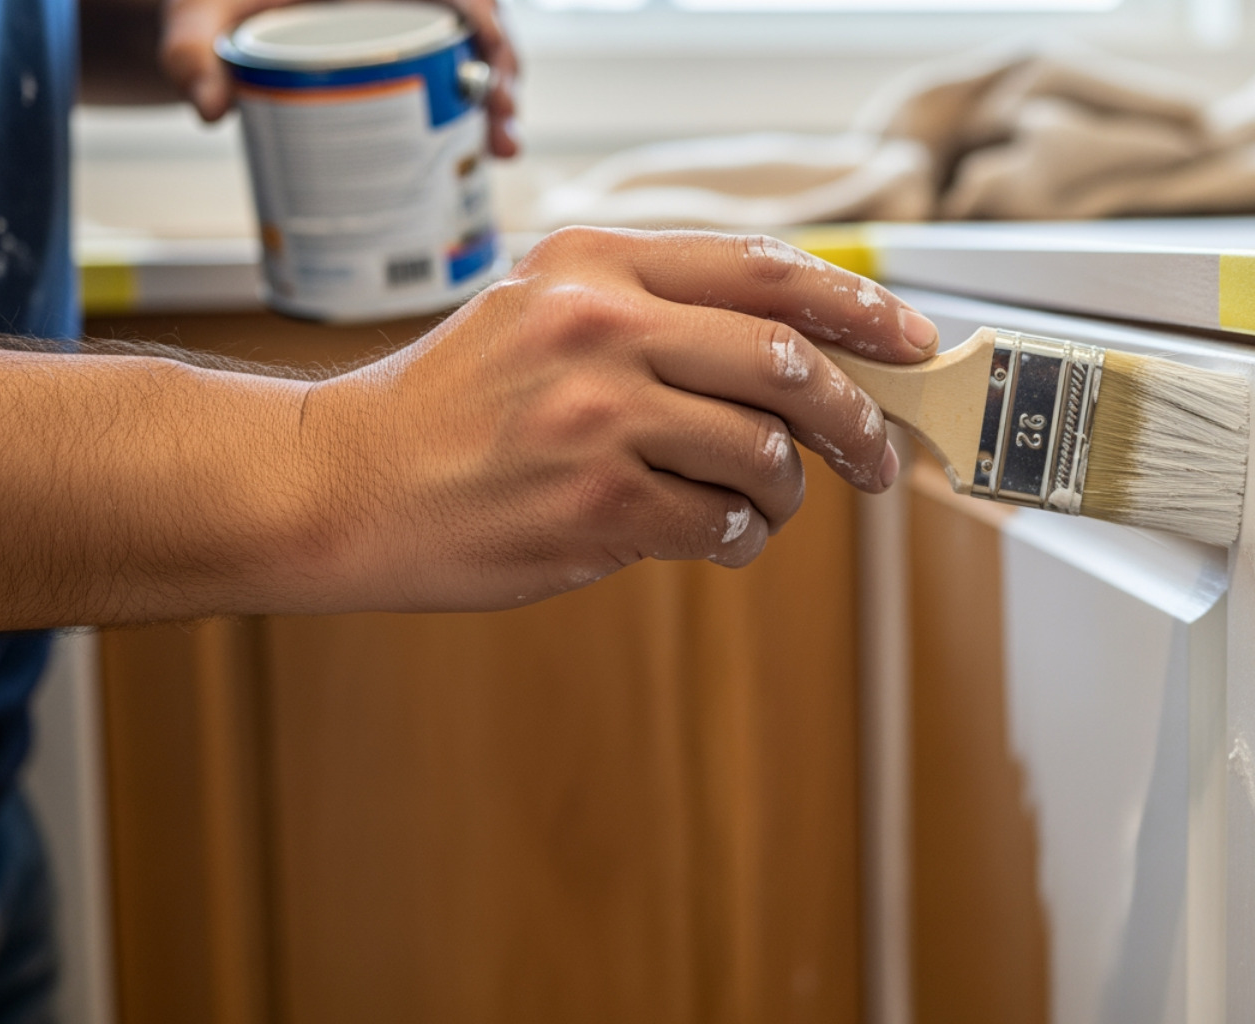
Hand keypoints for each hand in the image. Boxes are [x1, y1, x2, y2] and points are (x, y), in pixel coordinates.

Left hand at [160, 0, 521, 156]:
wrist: (212, 17)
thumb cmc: (210, 3)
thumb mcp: (195, 16)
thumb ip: (191, 53)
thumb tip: (210, 110)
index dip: (482, 15)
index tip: (491, 57)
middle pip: (474, 19)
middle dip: (501, 72)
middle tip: (502, 126)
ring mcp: (404, 25)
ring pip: (472, 53)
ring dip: (496, 100)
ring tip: (501, 148)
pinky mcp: (405, 57)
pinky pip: (453, 77)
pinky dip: (472, 113)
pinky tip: (483, 150)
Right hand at [305, 228, 938, 610]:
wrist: (347, 483)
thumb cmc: (450, 405)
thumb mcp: (539, 310)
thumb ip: (651, 310)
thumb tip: (788, 350)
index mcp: (595, 265)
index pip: (763, 269)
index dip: (858, 307)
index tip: (908, 340)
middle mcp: (602, 327)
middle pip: (785, 361)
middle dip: (853, 417)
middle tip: (874, 453)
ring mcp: (599, 417)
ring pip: (764, 453)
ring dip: (787, 492)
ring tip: (761, 504)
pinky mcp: (596, 505)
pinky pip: (720, 525)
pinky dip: (738, 538)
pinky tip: (715, 536)